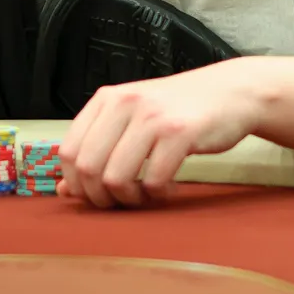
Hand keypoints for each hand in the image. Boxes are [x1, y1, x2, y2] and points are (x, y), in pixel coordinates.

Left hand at [58, 62, 261, 207]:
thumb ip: (98, 149)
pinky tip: (169, 186)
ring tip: (146, 195)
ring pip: (116, 177)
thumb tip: (64, 190)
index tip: (97, 195)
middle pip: (88, 168)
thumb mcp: (131, 121)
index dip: (78, 183)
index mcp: (106, 99)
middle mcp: (124, 102)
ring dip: (130, 199)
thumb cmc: (176, 111)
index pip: (69, 151)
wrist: (229, 92)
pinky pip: (153, 180)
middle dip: (102, 197)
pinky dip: (158, 194)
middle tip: (123, 201)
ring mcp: (152, 116)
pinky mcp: (179, 132)